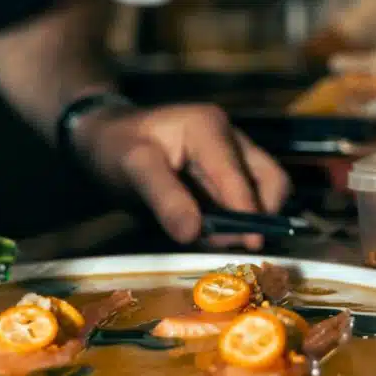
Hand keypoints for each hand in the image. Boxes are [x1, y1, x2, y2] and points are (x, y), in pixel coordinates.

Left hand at [72, 102, 290, 249]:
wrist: (105, 136)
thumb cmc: (115, 146)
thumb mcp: (132, 168)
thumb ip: (164, 198)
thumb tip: (194, 233)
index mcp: (208, 127)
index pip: (239, 178)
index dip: (248, 215)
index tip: (249, 248)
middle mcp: (229, 136)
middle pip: (270, 181)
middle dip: (258, 217)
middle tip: (229, 246)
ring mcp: (232, 153)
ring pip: (265, 191)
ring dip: (249, 220)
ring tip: (214, 239)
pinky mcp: (227, 172)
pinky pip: (247, 199)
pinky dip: (238, 220)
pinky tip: (211, 233)